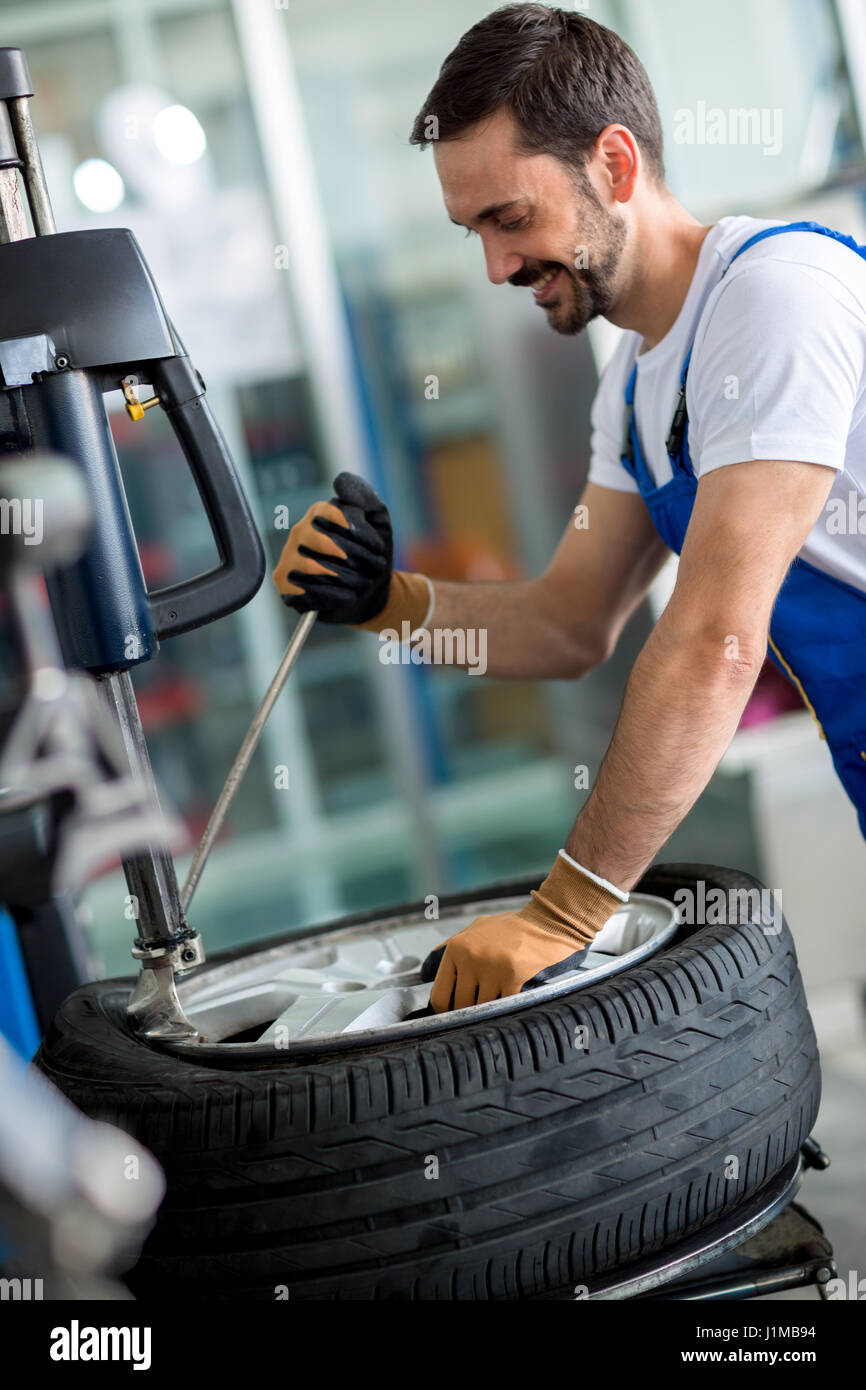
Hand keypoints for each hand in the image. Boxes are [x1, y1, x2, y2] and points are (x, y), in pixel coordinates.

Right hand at [272, 472, 393, 625]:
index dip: (360, 533)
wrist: (368, 594)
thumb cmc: (370, 556)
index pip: (335, 514)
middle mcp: (300, 532)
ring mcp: (289, 558)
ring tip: (364, 584)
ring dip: (349, 579)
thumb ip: (366, 498)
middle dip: (358, 559)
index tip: (378, 548)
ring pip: (315, 567)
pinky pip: (304, 590)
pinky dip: (333, 596)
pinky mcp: (285, 585)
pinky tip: (349, 597)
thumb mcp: (378, 524)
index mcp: (319, 514)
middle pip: (326, 542)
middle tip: (375, 569)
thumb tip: (339, 480)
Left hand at [423, 851, 627, 1012]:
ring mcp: (492, 968)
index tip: (455, 1016)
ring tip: (499, 1000)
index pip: (440, 995)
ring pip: (483, 1008)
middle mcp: (471, 958)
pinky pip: (503, 1005)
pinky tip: (513, 998)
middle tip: (481, 1009)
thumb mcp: (475, 929)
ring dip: (491, 1009)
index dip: (446, 1012)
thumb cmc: (511, 929)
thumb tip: (427, 971)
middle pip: (461, 1006)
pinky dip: (507, 1006)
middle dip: (470, 1011)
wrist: (548, 922)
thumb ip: (450, 948)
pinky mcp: (514, 977)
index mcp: (457, 948)